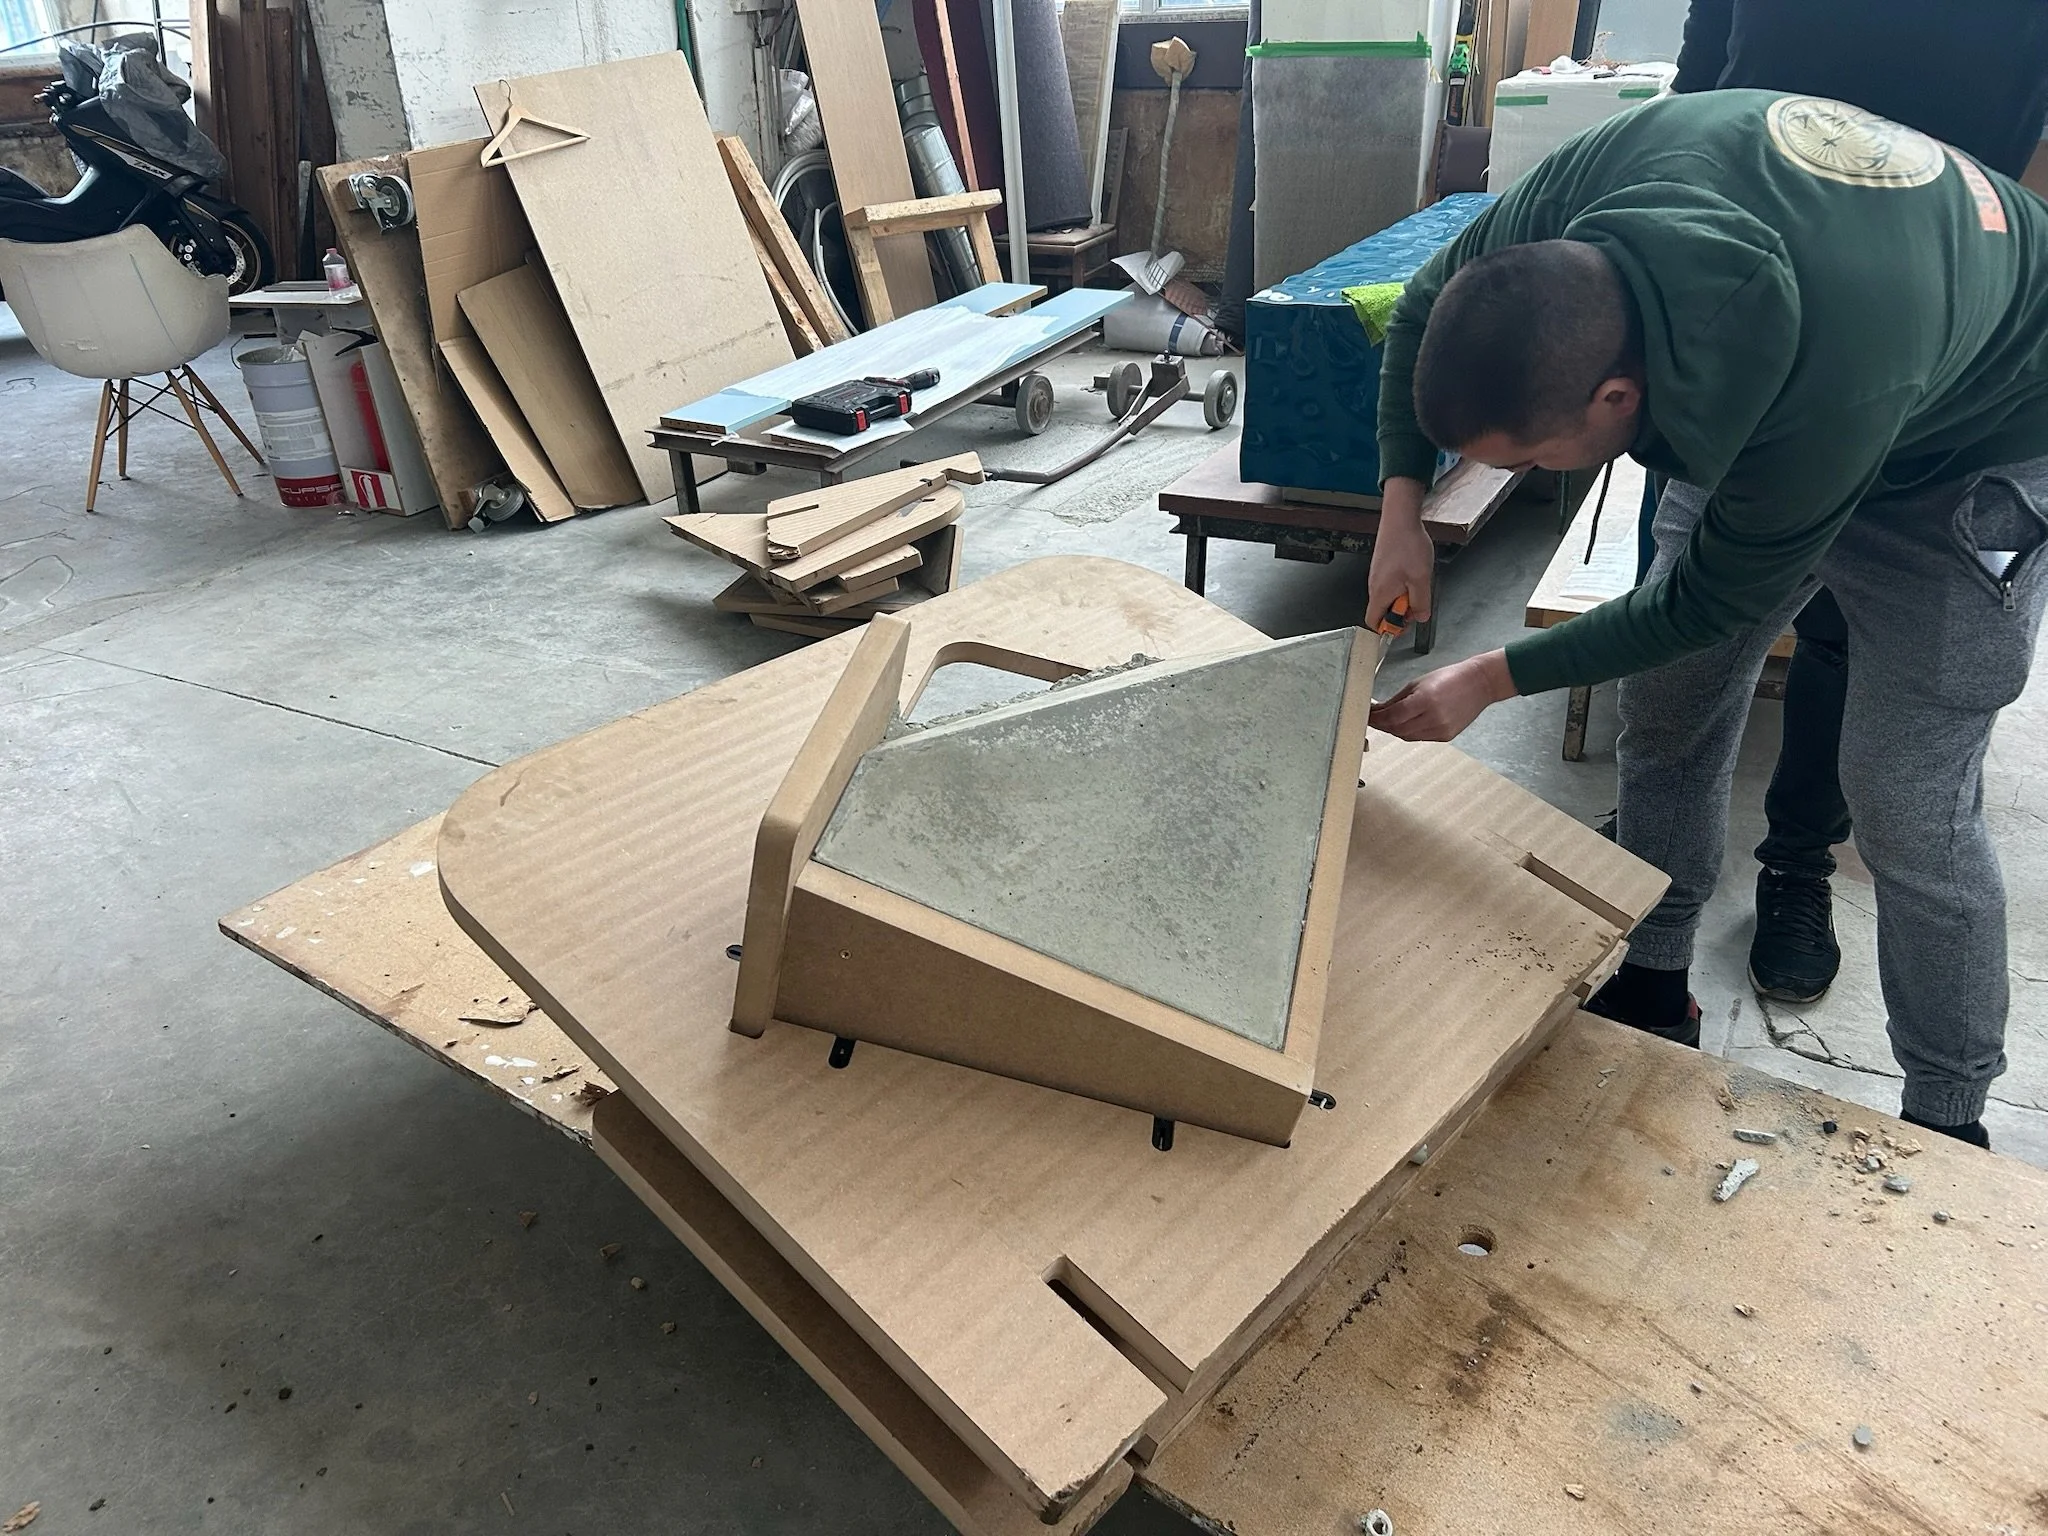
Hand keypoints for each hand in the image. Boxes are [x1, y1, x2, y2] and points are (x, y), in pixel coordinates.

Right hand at [1366, 477, 1433, 628]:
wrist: (1400, 519)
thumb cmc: (1408, 546)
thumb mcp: (1421, 580)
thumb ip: (1421, 603)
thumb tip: (1420, 618)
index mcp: (1381, 593)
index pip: (1374, 622)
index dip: (1389, 628)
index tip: (1406, 622)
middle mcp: (1374, 586)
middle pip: (1383, 610)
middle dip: (1401, 610)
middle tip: (1417, 599)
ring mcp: (1377, 575)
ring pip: (1389, 596)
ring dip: (1404, 595)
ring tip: (1417, 581)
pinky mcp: (1381, 566)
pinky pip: (1390, 584)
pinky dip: (1402, 584)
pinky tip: (1413, 572)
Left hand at [1369, 650, 1517, 740]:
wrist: (1479, 683)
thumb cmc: (1450, 677)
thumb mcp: (1418, 683)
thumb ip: (1397, 699)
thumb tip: (1378, 710)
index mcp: (1425, 700)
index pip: (1392, 717)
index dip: (1376, 719)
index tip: (1367, 716)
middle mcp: (1433, 718)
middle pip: (1397, 729)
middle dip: (1382, 725)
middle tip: (1373, 719)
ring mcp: (1441, 730)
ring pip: (1406, 736)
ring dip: (1394, 730)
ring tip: (1388, 721)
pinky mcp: (1446, 736)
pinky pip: (1419, 738)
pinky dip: (1409, 732)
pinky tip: (1406, 724)